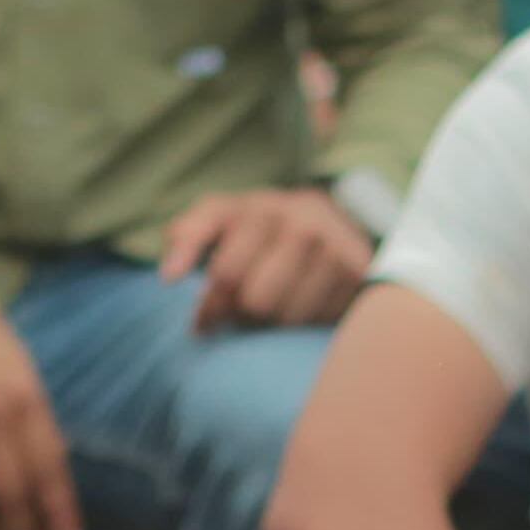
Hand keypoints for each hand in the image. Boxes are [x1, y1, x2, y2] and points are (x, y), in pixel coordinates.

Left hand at [160, 188, 374, 333]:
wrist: (332, 219)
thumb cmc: (261, 226)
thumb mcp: (222, 218)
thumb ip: (189, 235)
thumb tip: (169, 275)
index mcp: (260, 208)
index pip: (225, 274)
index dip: (209, 306)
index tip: (202, 321)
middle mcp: (302, 222)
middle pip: (256, 302)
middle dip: (241, 313)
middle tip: (242, 311)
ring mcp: (335, 247)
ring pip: (287, 317)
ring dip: (273, 321)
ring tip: (273, 303)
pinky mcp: (360, 274)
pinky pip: (319, 321)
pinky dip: (305, 320)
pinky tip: (304, 302)